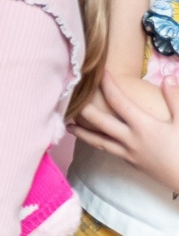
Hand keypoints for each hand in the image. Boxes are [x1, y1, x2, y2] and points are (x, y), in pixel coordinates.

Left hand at [78, 74, 178, 191]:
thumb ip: (175, 99)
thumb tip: (167, 76)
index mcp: (143, 126)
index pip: (119, 101)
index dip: (108, 85)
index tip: (100, 72)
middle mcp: (130, 139)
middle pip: (99, 121)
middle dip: (84, 108)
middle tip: (71, 97)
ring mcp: (128, 153)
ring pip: (98, 141)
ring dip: (82, 132)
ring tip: (68, 125)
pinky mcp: (131, 163)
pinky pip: (109, 151)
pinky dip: (97, 143)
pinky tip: (94, 140)